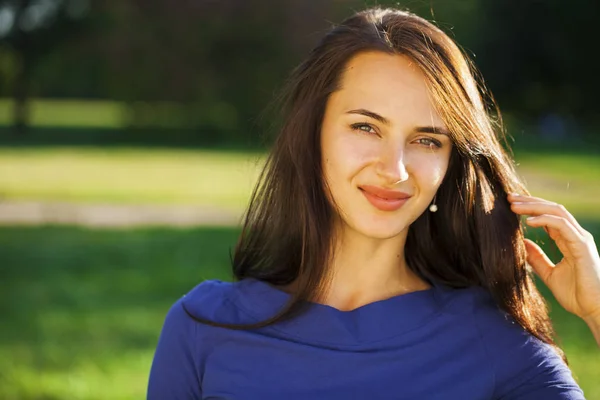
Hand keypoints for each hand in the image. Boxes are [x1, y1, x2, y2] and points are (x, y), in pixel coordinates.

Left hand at [508, 193, 599, 322]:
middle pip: (551, 209)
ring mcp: (580, 239)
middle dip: (529, 201)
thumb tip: (521, 244)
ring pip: (557, 212)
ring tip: (513, 205)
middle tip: (508, 197)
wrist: (594, 310)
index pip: (548, 216)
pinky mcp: (582, 245)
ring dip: (534, 206)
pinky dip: (545, 219)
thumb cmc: (576, 294)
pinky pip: (562, 225)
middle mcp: (575, 235)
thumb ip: (536, 258)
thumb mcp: (549, 273)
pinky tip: (528, 221)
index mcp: (568, 240)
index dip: (530, 209)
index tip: (509, 205)